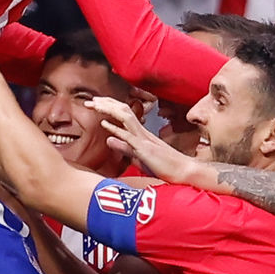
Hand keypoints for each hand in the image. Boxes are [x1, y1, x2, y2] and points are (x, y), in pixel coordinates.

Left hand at [90, 95, 213, 187]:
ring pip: (125, 117)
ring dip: (108, 110)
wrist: (184, 173)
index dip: (109, 106)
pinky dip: (116, 128)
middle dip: (105, 103)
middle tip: (90, 100)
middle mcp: (142, 132)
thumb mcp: (139, 157)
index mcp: (141, 133)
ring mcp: (144, 139)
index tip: (95, 104)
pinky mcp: (145, 149)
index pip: (123, 113)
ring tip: (94, 105)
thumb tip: (108, 139)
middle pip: (122, 110)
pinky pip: (129, 136)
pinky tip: (104, 123)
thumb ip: (124, 148)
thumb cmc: (165, 167)